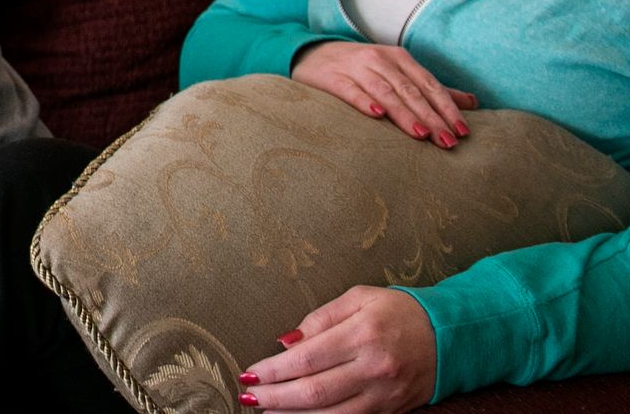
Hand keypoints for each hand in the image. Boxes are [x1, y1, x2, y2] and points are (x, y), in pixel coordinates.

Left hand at [236, 286, 435, 411]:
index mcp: (362, 333)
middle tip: (249, 396)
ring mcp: (383, 393)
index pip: (306, 358)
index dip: (273, 370)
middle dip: (275, 396)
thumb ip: (320, 318)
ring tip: (266, 410)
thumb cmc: (400, 311)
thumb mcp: (359, 297)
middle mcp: (373, 367)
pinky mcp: (390, 410)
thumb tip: (286, 342)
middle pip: (314, 390)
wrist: (451, 335)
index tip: (250, 374)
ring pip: (331, 413)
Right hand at [292, 41, 475, 146]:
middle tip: (447, 142)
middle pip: (411, 91)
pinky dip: (364, 101)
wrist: (310, 54)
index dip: (447, 107)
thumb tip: (472, 102)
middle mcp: (379, 59)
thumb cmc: (360, 68)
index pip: (429, 84)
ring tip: (421, 134)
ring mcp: (355, 67)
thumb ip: (431, 88)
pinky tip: (376, 115)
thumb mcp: (396, 71)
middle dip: (431, 117)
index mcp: (399, 58)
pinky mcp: (332, 77)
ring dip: (404, 113)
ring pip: (385, 92)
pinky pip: (351, 90)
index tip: (462, 132)